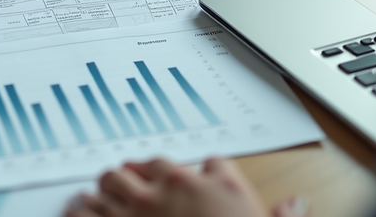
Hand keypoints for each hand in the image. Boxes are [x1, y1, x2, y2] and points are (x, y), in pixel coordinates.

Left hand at [65, 158, 306, 216]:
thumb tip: (298, 206)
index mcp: (210, 184)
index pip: (196, 163)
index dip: (183, 174)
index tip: (180, 181)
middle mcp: (169, 188)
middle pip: (140, 166)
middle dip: (132, 176)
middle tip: (128, 185)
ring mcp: (136, 209)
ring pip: (108, 182)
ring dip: (101, 191)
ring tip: (96, 196)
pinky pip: (84, 211)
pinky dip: (79, 211)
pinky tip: (77, 211)